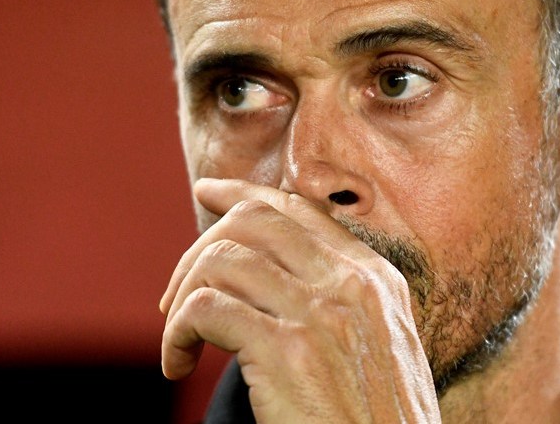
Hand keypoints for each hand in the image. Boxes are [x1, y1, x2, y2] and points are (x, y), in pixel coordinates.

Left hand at [160, 178, 440, 421]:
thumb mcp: (382, 347)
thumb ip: (341, 302)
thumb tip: (274, 271)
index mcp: (376, 279)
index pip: (298, 211)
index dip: (243, 195)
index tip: (208, 193)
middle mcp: (351, 284)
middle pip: (254, 222)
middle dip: (200, 249)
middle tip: (176, 297)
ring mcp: (320, 314)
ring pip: (222, 260)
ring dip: (182, 299)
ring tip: (180, 342)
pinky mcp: (286, 352)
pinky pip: (205, 310)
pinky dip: (177, 335)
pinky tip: (180, 366)